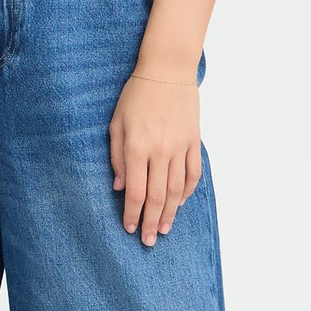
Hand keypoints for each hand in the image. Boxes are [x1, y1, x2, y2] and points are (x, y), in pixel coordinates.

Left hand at [110, 67, 201, 245]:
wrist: (167, 70)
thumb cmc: (136, 95)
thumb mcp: (116, 123)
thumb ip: (116, 157)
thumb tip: (118, 187)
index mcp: (137, 147)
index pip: (134, 191)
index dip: (131, 213)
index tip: (128, 227)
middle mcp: (160, 151)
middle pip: (157, 196)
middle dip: (150, 221)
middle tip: (147, 240)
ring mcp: (180, 147)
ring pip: (176, 190)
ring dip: (170, 213)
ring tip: (163, 229)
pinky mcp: (194, 141)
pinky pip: (193, 173)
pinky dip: (188, 191)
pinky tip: (180, 203)